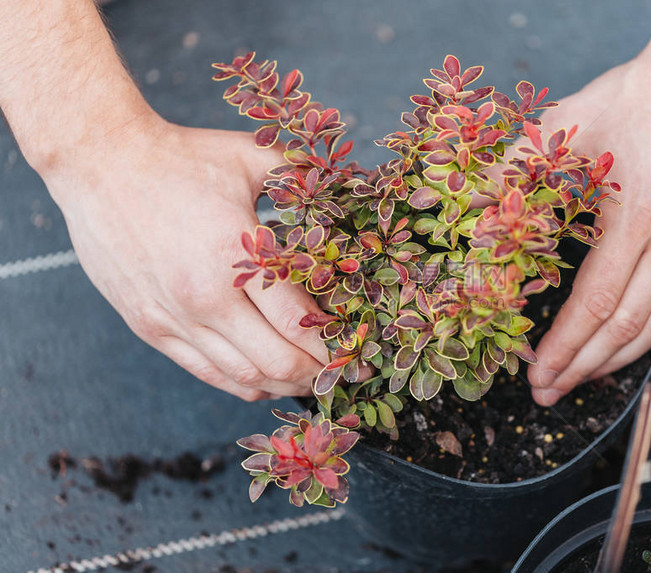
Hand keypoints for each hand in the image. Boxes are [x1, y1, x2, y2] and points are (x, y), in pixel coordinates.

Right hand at [43, 114, 328, 399]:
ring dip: (282, 385)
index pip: (298, 322)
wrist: (100, 162)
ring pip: (242, 376)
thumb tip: (347, 182)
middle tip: (340, 372)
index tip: (356, 349)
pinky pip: (205, 372)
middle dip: (316, 374)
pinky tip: (264, 382)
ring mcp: (173, 318)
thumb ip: (300, 175)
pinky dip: (242, 384)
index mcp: (234, 255)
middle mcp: (204, 297)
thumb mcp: (248, 157)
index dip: (334, 343)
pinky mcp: (150, 327)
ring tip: (309, 381)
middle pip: (275, 361)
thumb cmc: (180, 158)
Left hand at [527, 39, 650, 405]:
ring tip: (580, 379)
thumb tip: (472, 210)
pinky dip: (647, 334)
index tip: (537, 372)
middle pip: (627, 326)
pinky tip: (622, 345)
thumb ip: (515, 169)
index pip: (597, 302)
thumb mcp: (567, 125)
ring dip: (616, 361)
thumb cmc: (638, 97)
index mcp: (638, 216)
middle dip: (583, 367)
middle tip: (548, 393)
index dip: (565, 345)